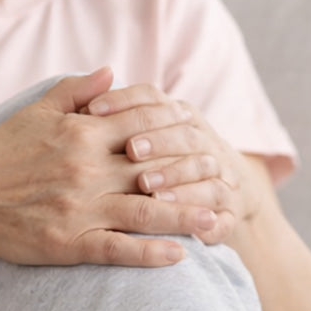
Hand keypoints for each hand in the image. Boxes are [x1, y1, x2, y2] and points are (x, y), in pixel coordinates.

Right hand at [0, 68, 218, 266]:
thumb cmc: (0, 151)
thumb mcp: (36, 109)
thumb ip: (77, 90)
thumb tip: (113, 72)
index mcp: (82, 133)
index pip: (144, 129)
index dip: (180, 135)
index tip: (208, 140)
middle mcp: (85, 169)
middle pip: (155, 172)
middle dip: (195, 179)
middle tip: (229, 186)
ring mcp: (78, 208)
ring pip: (143, 212)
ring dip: (184, 219)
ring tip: (217, 224)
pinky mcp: (67, 242)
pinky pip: (116, 249)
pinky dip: (148, 253)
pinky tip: (177, 256)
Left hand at [86, 84, 261, 244]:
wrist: (216, 199)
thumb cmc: (159, 167)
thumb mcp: (136, 141)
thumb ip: (111, 122)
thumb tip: (81, 104)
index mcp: (176, 116)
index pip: (153, 100)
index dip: (124, 102)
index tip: (92, 110)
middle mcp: (202, 139)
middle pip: (183, 132)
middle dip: (156, 140)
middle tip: (130, 149)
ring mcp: (220, 172)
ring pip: (203, 166)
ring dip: (176, 173)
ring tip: (147, 185)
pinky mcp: (229, 206)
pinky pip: (218, 202)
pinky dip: (196, 205)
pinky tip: (173, 210)